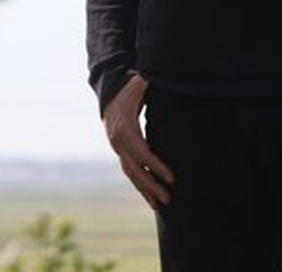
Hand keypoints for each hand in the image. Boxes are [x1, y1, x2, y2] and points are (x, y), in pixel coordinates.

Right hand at [102, 72, 172, 206]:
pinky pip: (130, 171)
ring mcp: (117, 148)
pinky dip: (140, 185)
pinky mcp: (121, 151)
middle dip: (151, 185)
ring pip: (130, 174)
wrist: (109, 92)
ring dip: (145, 190)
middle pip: (135, 168)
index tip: (172, 178)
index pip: (142, 151)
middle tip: (168, 199)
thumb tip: (164, 76)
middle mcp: (118, 141)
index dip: (156, 165)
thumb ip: (149, 82)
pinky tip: (151, 197)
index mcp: (125, 127)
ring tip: (161, 205)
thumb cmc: (129, 87)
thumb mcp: (139, 82)